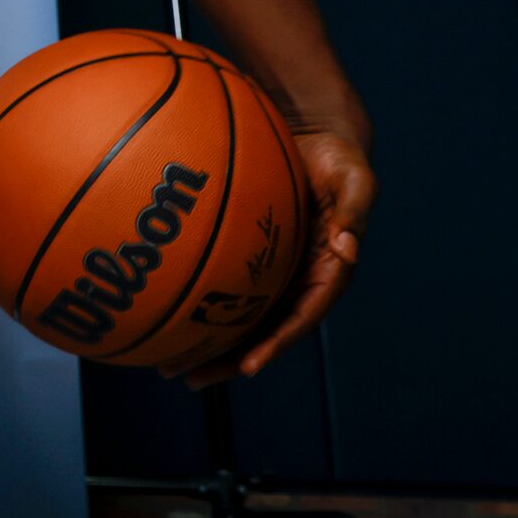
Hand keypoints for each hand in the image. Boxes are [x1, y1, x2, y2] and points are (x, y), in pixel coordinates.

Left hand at [164, 119, 375, 388]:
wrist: (318, 138)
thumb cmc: (339, 158)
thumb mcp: (355, 178)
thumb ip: (354, 211)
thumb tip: (348, 247)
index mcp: (329, 271)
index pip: (302, 318)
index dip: (276, 344)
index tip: (247, 367)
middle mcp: (299, 280)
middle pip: (263, 332)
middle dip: (227, 361)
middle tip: (189, 379)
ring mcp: (275, 272)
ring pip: (240, 319)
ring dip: (207, 346)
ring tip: (167, 367)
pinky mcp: (252, 257)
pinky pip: (223, 288)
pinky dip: (197, 306)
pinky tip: (162, 316)